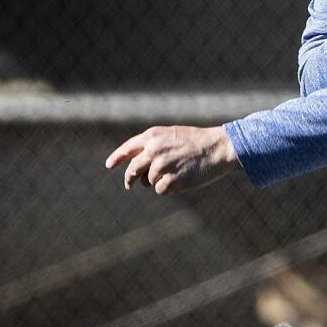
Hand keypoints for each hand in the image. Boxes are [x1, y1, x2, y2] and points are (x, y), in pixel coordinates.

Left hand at [105, 125, 239, 193]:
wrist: (217, 148)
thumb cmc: (196, 142)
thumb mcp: (171, 135)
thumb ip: (153, 146)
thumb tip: (136, 166)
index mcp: (152, 136)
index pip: (128, 149)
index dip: (117, 158)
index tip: (109, 165)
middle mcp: (153, 150)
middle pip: (132, 169)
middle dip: (129, 178)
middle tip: (129, 184)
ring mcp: (161, 166)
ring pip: (147, 182)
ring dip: (157, 181)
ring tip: (176, 172)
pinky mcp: (170, 181)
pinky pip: (160, 190)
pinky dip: (167, 188)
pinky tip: (181, 179)